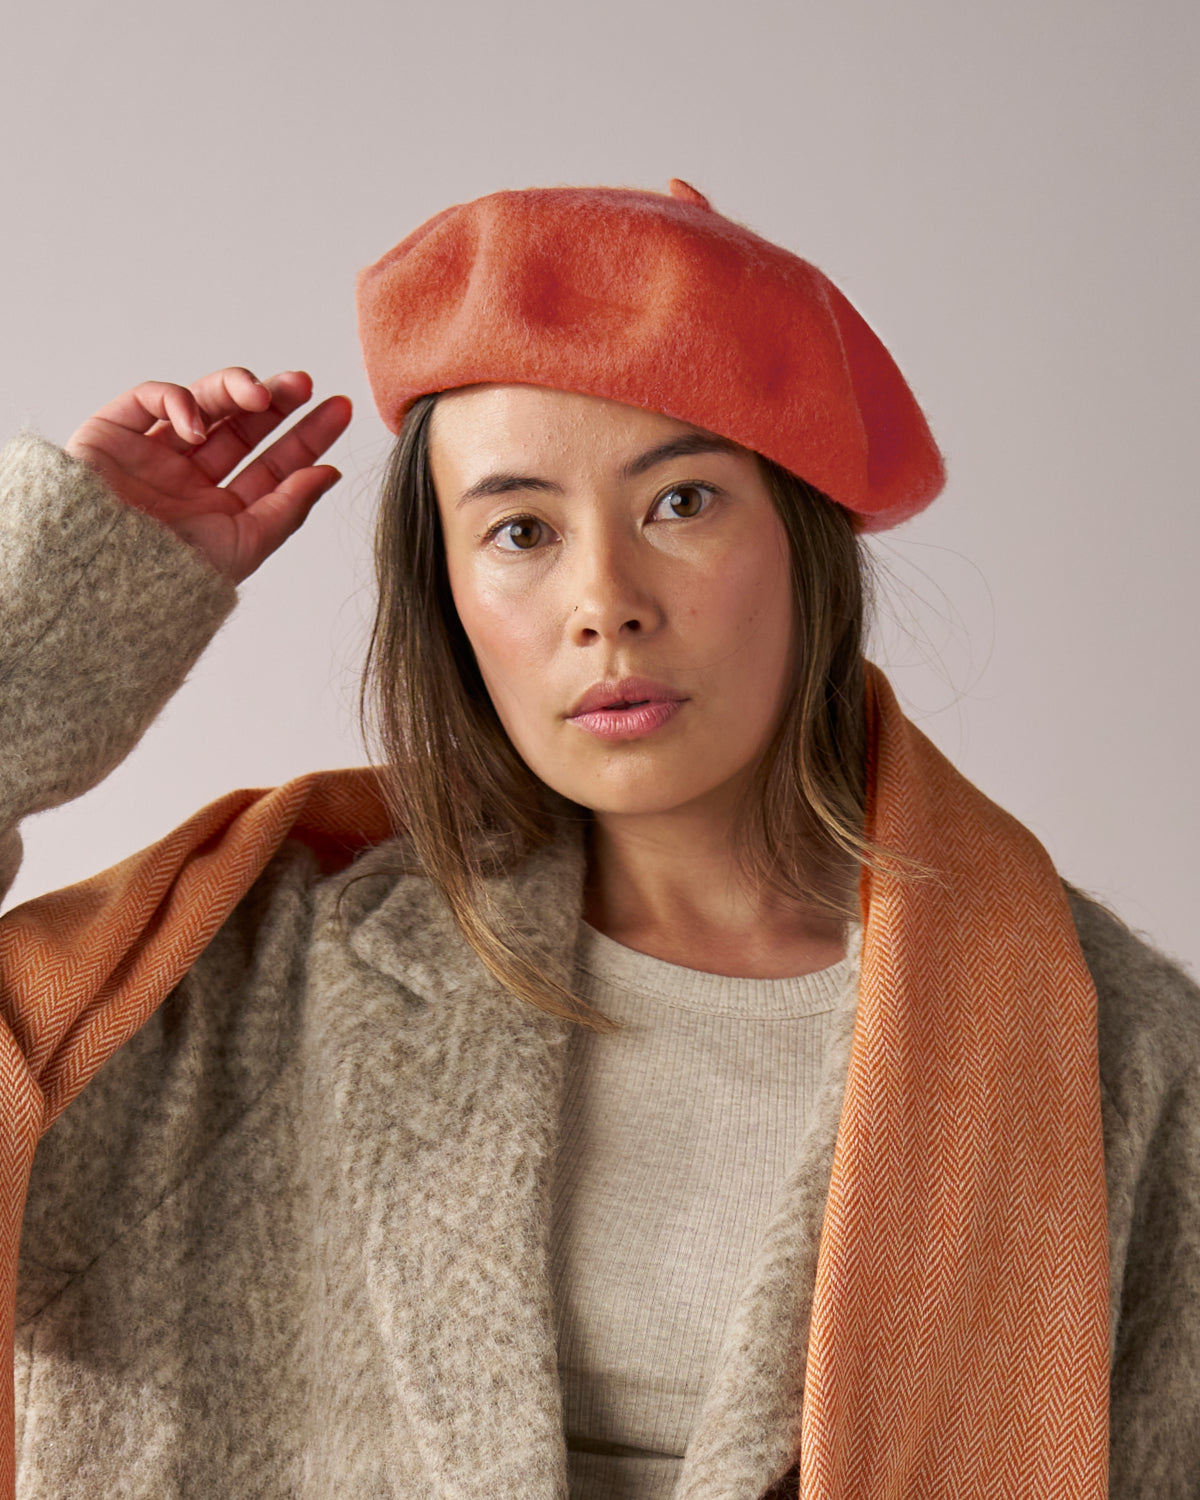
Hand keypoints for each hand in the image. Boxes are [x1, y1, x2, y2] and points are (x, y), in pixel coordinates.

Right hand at [65, 368, 352, 583]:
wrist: (102, 580)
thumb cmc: (172, 574)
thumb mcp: (246, 544)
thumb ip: (289, 507)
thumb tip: (331, 473)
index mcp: (221, 507)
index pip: (273, 463)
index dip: (306, 435)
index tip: (338, 409)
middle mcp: (189, 477)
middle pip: (242, 426)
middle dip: (275, 400)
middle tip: (303, 384)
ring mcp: (153, 454)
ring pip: (203, 403)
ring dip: (235, 388)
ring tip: (259, 396)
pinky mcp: (114, 433)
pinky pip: (149, 399)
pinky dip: (178, 402)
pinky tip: (197, 426)